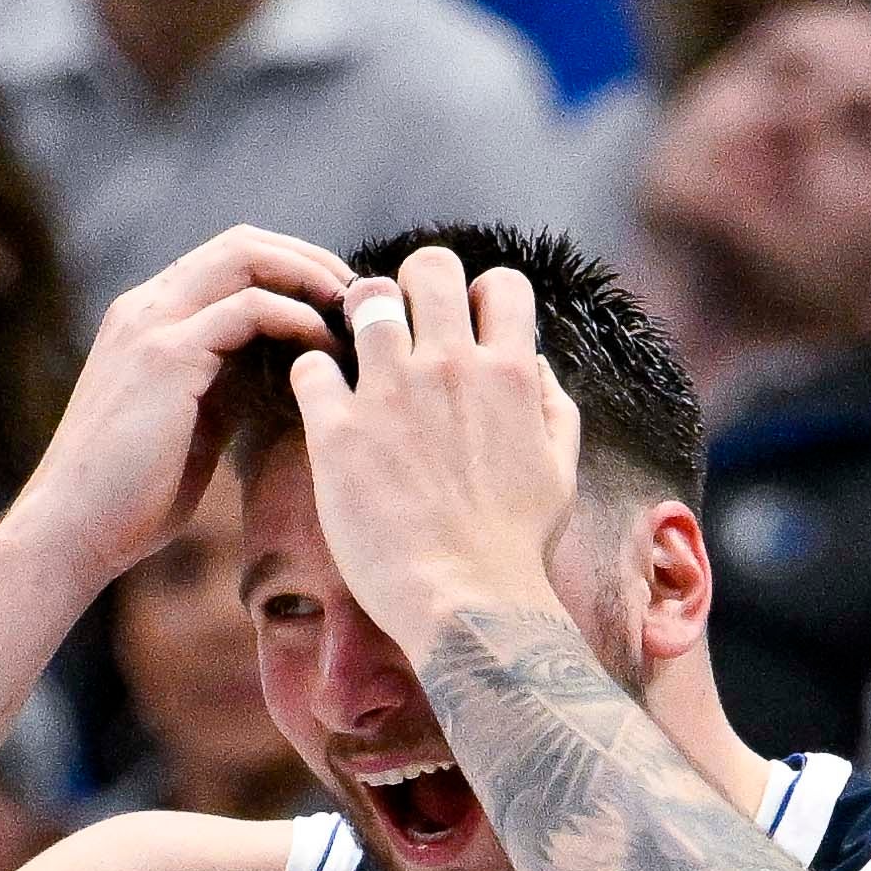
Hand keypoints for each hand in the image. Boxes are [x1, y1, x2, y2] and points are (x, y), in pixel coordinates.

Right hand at [0, 225, 357, 592]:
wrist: (71, 532)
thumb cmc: (130, 498)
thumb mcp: (190, 425)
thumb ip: (227, 386)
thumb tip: (285, 372)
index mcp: (145, 319)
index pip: (228, 260)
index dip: (288, 270)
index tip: (333, 304)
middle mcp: (144, 307)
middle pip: (242, 243)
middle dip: (308, 260)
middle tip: (355, 298)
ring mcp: (151, 325)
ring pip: (246, 257)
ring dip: (309, 278)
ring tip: (348, 316)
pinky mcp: (166, 356)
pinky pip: (248, 309)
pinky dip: (295, 318)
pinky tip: (323, 349)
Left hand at [285, 240, 583, 643]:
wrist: (468, 603)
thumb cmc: (516, 547)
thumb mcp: (560, 471)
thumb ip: (550, 406)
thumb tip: (530, 364)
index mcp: (508, 373)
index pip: (500, 282)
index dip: (479, 297)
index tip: (464, 329)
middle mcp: (450, 368)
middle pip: (428, 266)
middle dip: (415, 286)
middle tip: (402, 325)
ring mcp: (391, 395)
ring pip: (366, 300)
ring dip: (359, 320)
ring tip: (355, 356)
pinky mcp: (339, 433)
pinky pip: (311, 366)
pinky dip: (314, 376)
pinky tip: (323, 405)